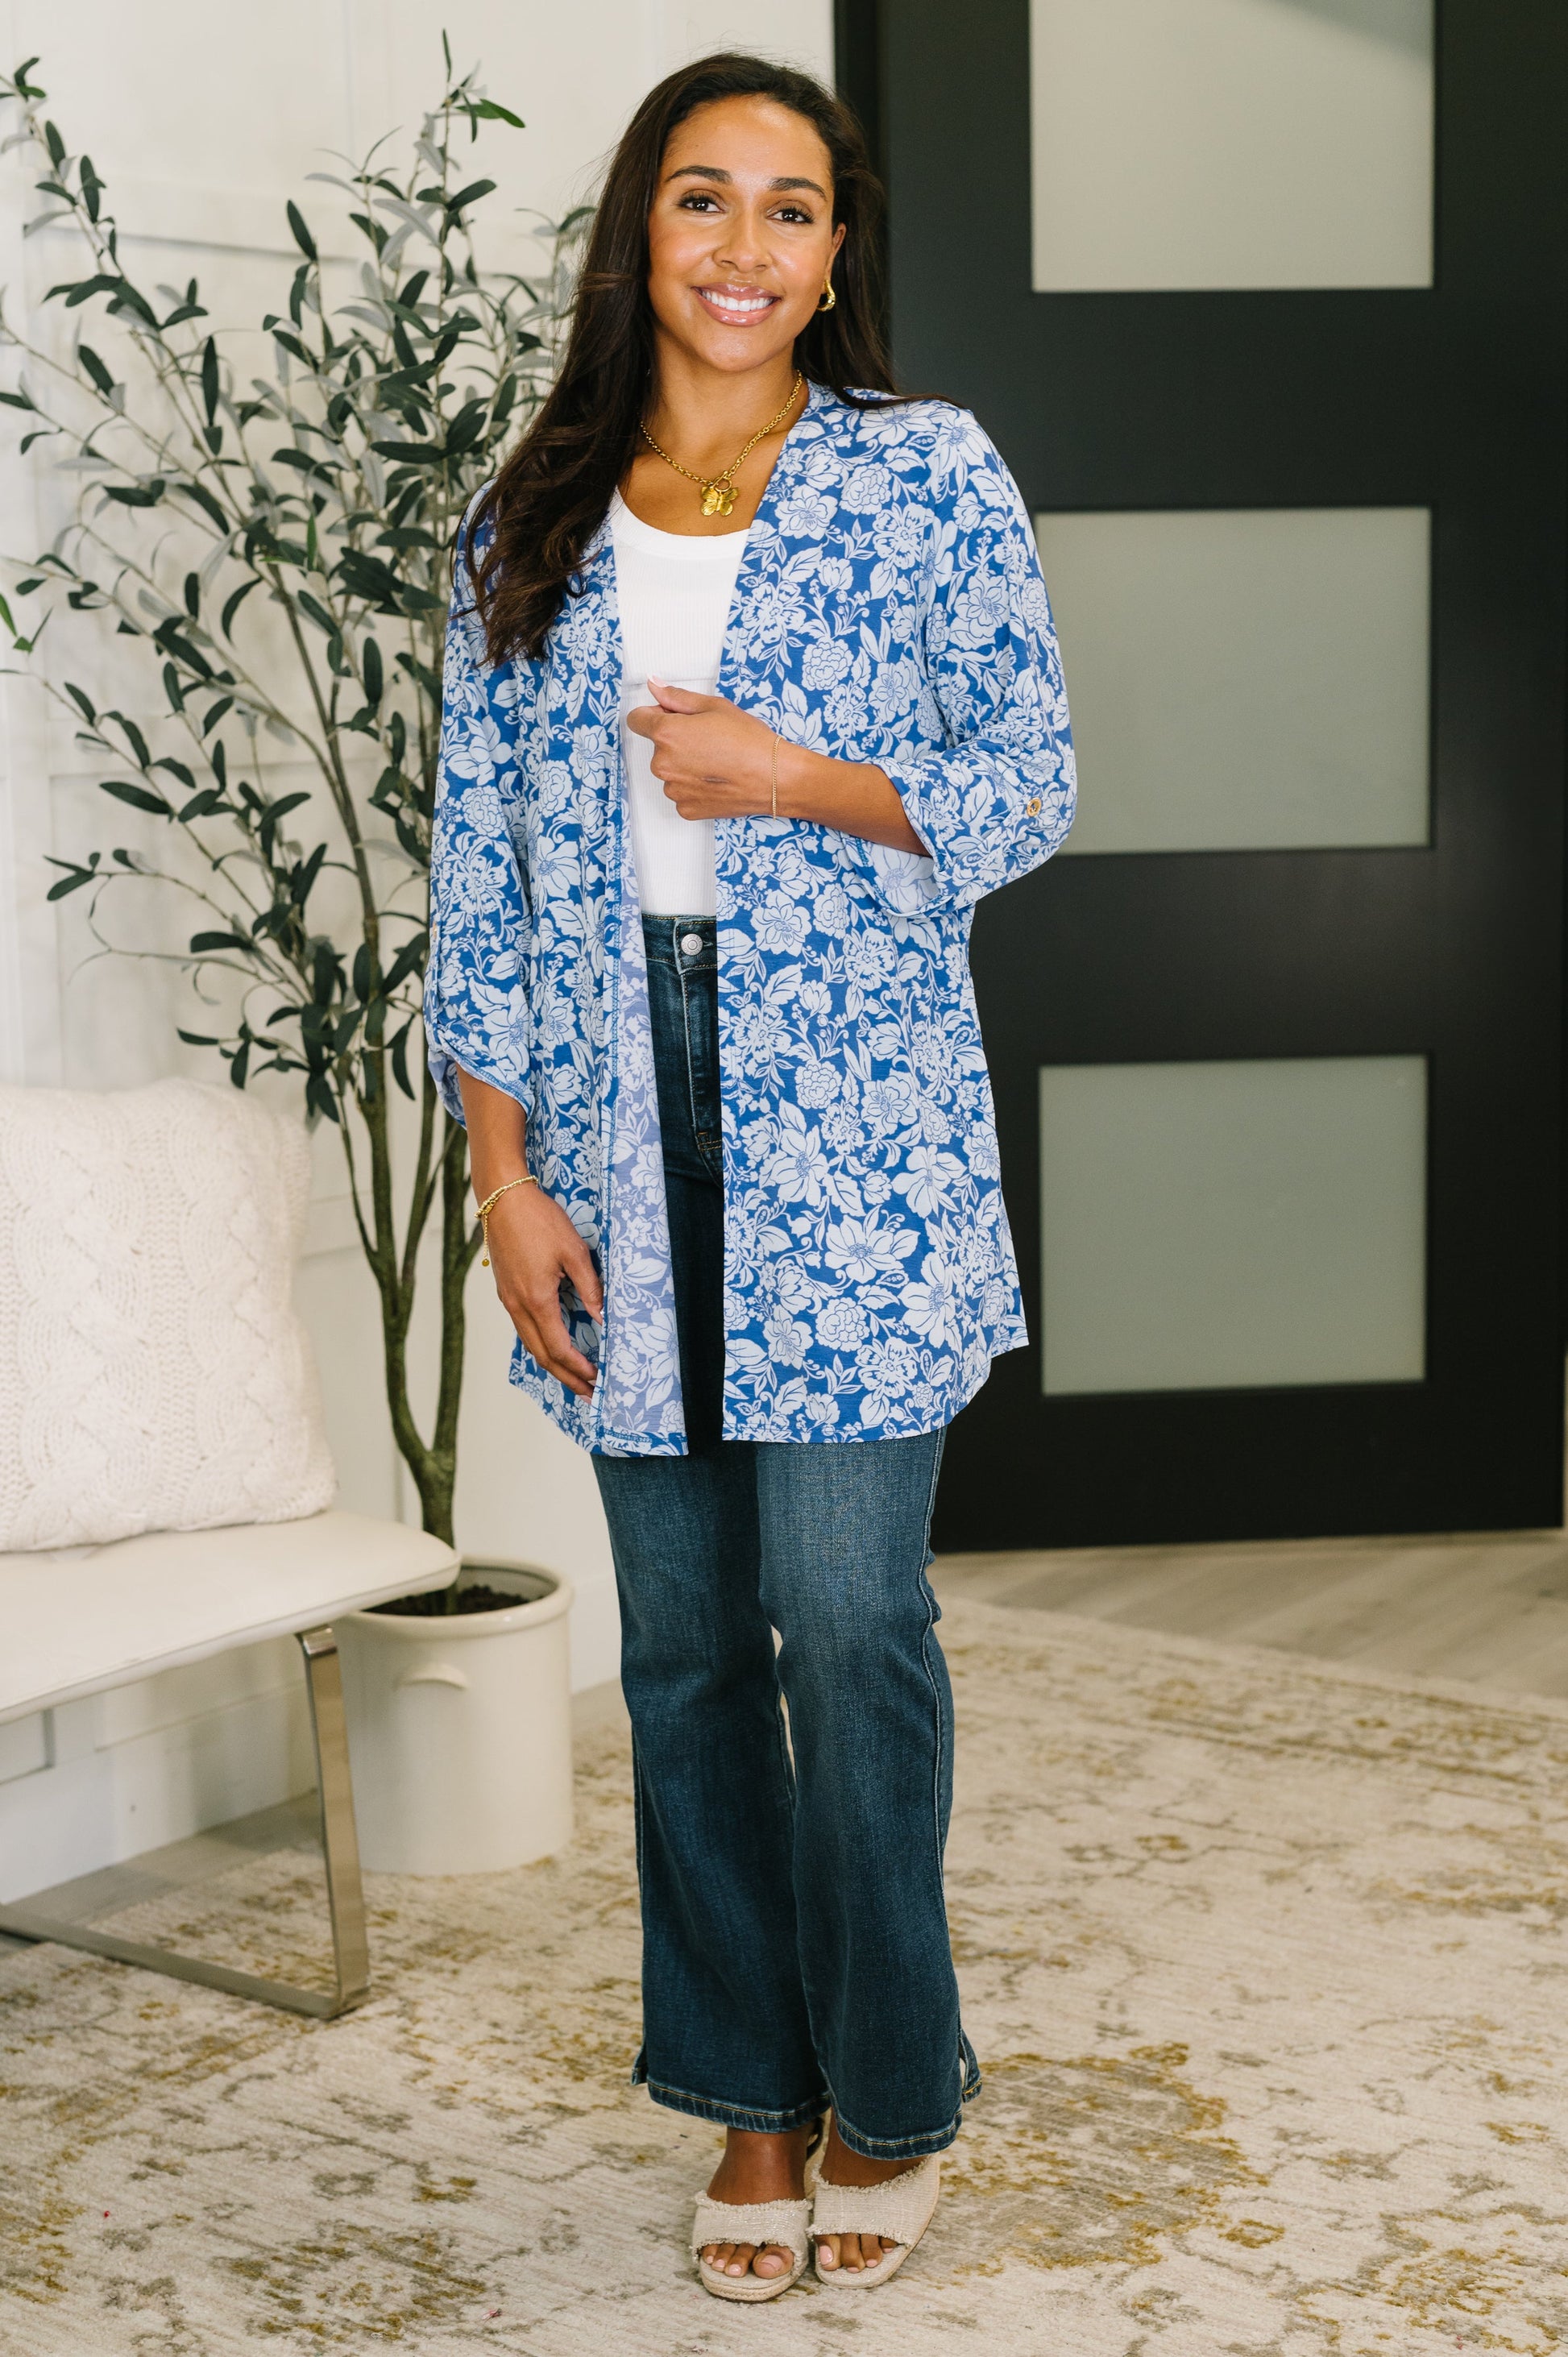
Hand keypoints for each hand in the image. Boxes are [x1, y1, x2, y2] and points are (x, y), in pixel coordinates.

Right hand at [484, 1183, 602, 1399]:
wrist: (502, 1197)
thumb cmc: (540, 1220)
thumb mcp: (574, 1251)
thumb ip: (589, 1288)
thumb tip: (601, 1318)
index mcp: (537, 1300)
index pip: (559, 1348)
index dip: (578, 1368)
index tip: (597, 1379)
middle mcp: (518, 1306)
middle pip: (541, 1355)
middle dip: (565, 1377)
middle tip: (587, 1393)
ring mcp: (508, 1299)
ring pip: (529, 1343)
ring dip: (552, 1364)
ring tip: (572, 1377)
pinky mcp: (505, 1290)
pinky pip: (523, 1328)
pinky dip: (540, 1345)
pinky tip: (552, 1346)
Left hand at [625, 677, 774, 818]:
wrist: (775, 778)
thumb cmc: (749, 741)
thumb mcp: (714, 707)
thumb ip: (677, 697)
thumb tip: (654, 685)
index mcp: (666, 734)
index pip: (637, 720)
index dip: (654, 714)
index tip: (672, 717)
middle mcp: (663, 764)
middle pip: (657, 747)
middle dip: (676, 741)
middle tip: (708, 740)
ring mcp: (673, 789)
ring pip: (670, 771)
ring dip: (685, 765)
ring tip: (716, 762)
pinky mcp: (686, 809)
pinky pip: (682, 792)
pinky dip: (694, 786)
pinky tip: (717, 779)